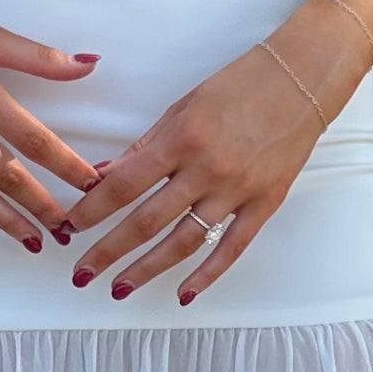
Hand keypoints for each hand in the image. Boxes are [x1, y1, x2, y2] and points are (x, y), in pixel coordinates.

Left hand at [58, 22, 344, 302]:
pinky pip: (232, 247)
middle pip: (147, 221)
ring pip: (184, 242)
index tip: (69, 229)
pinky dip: (207, 274)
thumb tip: (104, 177)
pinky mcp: (266, 202)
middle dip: (108, 251)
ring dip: (147, 270)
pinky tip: (184, 294)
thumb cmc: (240, 84)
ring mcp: (238, 189)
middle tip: (82, 273)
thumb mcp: (183, 106)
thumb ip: (144, 146)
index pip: (124, 185)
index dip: (92, 212)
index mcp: (182, 138)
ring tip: (119, 288)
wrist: (303, 78)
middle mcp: (207, 168)